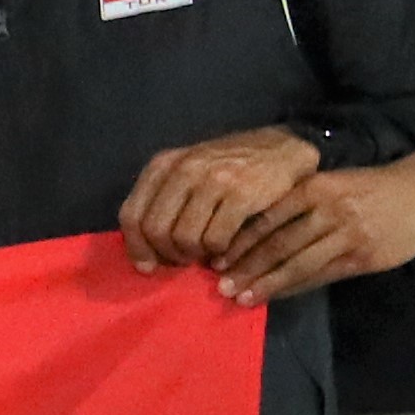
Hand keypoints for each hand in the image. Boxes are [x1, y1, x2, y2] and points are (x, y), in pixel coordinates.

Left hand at [115, 125, 320, 274]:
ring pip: (184, 239)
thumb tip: (143, 249)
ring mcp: (213, 180)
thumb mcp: (189, 172)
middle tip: (182, 262)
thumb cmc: (230, 168)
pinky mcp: (241, 195)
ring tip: (205, 255)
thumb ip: (163, 200)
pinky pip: (216, 240)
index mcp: (164, 164)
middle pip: (156, 230)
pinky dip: (218, 254)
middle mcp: (184, 169)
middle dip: (166, 254)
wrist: (282, 148)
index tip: (148, 266)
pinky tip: (225, 251)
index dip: (137, 247)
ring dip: (193, 256)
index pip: (132, 214)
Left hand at [202, 139, 414, 304]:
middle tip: (220, 285)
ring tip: (241, 297)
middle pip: (278, 243)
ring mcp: (347, 234)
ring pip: (298, 263)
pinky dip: (296, 287)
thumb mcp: (334, 182)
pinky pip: (322, 275)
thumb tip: (258, 233)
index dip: (240, 242)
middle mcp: (328, 209)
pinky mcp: (364, 256)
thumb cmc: (372, 187)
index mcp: (315, 187)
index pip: (268, 219)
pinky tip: (277, 296)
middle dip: (246, 267)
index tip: (216, 260)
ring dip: (266, 282)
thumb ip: (301, 204)